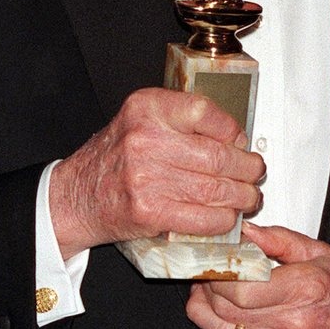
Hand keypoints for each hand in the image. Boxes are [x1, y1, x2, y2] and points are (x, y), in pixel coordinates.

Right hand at [49, 88, 263, 257]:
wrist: (75, 197)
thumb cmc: (114, 159)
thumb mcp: (140, 121)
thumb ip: (181, 122)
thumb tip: (235, 139)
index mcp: (146, 108)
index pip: (205, 111)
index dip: (232, 130)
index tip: (240, 141)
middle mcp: (145, 139)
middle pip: (217, 155)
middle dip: (247, 168)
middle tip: (255, 173)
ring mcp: (145, 177)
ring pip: (215, 188)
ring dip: (241, 197)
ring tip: (248, 197)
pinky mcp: (148, 211)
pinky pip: (202, 217)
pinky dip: (223, 220)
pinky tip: (227, 216)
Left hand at [186, 222, 329, 328]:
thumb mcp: (323, 252)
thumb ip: (279, 239)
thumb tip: (245, 231)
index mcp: (306, 288)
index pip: (239, 287)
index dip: (215, 275)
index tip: (211, 264)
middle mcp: (297, 324)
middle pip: (227, 311)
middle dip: (205, 291)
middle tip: (203, 277)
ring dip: (206, 315)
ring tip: (205, 298)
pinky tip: (222, 323)